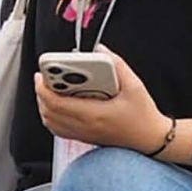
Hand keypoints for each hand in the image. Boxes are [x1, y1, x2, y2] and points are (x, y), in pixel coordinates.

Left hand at [33, 48, 169, 152]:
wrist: (151, 139)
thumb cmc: (144, 116)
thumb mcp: (134, 85)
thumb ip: (117, 65)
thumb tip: (101, 51)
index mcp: (94, 114)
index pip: (57, 103)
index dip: (44, 88)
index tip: (41, 74)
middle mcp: (85, 126)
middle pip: (49, 111)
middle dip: (41, 92)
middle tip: (43, 77)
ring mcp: (83, 134)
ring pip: (50, 122)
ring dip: (45, 104)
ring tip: (49, 88)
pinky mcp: (84, 137)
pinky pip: (58, 129)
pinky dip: (51, 116)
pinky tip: (57, 104)